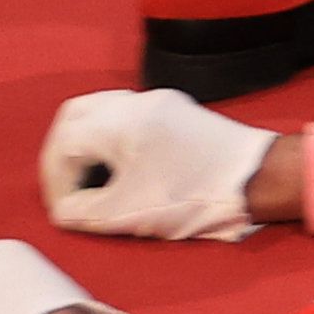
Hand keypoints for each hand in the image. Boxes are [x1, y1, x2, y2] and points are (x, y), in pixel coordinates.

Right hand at [37, 86, 274, 240]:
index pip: (64, 142)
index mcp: (120, 121)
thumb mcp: (130, 213)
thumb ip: (86, 212)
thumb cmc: (194, 197)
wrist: (257, 178)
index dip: (55, 180)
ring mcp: (158, 101)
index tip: (64, 210)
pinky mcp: (175, 109)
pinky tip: (120, 168)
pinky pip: (126, 113)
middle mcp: (135, 101)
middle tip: (66, 188)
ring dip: (86, 143)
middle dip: (62, 153)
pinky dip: (110, 138)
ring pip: (101, 109)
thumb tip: (63, 211)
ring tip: (90, 181)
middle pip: (75, 114)